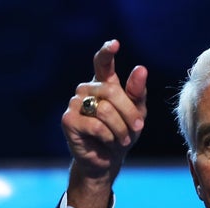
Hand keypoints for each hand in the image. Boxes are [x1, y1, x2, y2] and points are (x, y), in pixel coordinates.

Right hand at [62, 40, 146, 207]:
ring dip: (121, 129)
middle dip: (129, 113)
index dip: (107, 52)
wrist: (106, 161)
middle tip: (138, 128)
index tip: (115, 44)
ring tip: (122, 139)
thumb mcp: (136, 114)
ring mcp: (75, 103)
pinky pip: (96, 125)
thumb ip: (138, 93)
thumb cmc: (122, 134)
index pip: (102, 62)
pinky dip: (109, 137)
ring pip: (105, 110)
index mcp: (102, 84)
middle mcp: (86, 89)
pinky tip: (109, 142)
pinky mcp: (68, 120)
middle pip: (112, 92)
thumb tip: (141, 68)